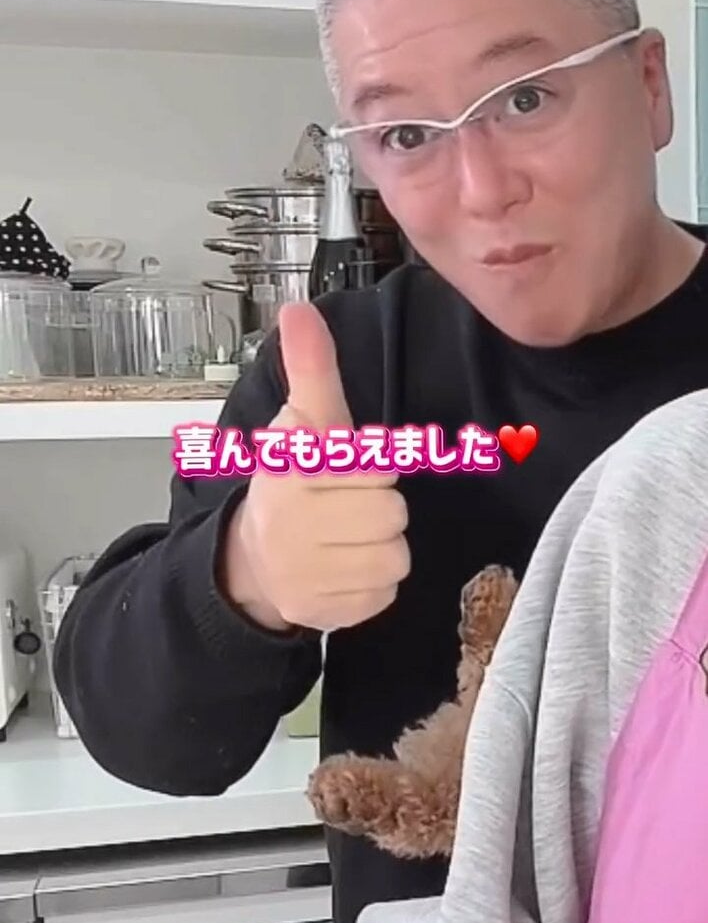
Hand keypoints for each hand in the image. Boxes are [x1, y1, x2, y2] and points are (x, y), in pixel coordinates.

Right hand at [223, 301, 409, 630]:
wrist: (250, 559)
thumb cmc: (291, 482)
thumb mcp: (302, 422)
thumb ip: (311, 368)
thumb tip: (299, 309)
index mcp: (292, 469)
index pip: (376, 467)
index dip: (371, 466)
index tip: (344, 470)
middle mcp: (293, 522)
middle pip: (391, 513)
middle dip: (378, 508)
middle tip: (346, 507)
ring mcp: (305, 573)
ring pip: (394, 557)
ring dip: (380, 548)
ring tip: (346, 538)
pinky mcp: (324, 613)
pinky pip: (384, 595)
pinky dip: (372, 584)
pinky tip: (343, 569)